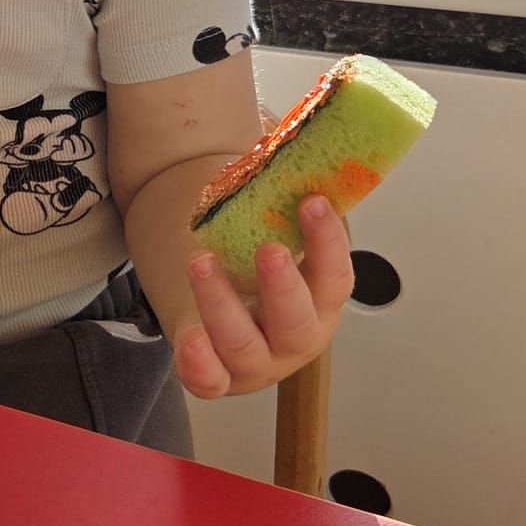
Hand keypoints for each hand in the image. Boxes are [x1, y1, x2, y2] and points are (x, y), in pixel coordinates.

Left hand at [173, 197, 353, 396]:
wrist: (229, 305)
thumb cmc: (259, 267)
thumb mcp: (279, 234)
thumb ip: (285, 203)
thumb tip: (289, 144)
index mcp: (321, 302)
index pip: (335, 277)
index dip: (328, 242)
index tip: (312, 203)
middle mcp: (295, 338)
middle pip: (297, 323)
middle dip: (283, 287)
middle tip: (269, 250)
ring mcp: (257, 363)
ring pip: (245, 347)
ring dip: (222, 305)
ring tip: (201, 261)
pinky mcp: (218, 377)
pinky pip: (210, 381)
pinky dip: (200, 364)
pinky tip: (189, 341)